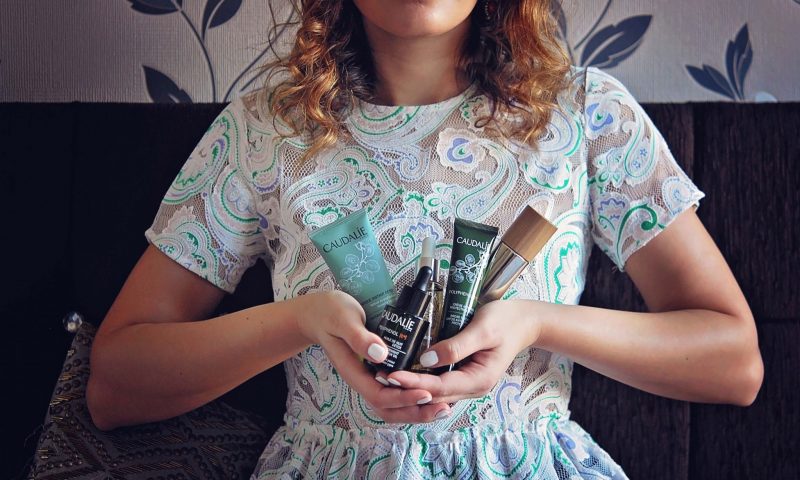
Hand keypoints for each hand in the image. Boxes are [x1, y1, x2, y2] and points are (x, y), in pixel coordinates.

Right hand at [293, 290, 450, 422]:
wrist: (318, 312)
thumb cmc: (331, 313)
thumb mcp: (344, 320)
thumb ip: (359, 337)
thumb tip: (382, 354)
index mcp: (354, 372)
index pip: (379, 396)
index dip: (402, 398)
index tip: (426, 393)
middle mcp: (363, 379)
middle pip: (388, 408)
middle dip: (415, 411)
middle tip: (444, 407)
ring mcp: (369, 376)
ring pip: (392, 404)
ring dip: (416, 408)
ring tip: (443, 405)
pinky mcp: (377, 370)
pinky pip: (394, 390)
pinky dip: (412, 396)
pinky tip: (432, 390)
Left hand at [384, 299, 540, 403]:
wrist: (523, 322)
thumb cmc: (504, 321)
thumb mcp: (482, 330)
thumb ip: (456, 346)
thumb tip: (426, 359)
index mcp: (479, 380)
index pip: (439, 387)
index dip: (414, 383)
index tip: (392, 375)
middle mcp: (472, 388)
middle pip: (434, 394)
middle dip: (406, 389)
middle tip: (379, 378)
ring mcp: (468, 384)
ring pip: (435, 393)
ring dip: (411, 388)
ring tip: (385, 378)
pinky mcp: (463, 376)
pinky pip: (439, 384)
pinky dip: (421, 381)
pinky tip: (404, 374)